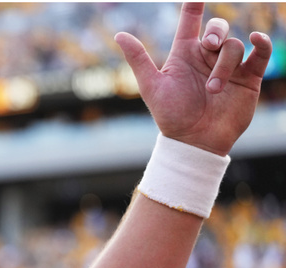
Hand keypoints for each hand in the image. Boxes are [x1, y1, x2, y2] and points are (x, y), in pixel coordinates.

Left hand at [115, 2, 271, 155]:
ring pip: (233, 46)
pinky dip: (262, 44)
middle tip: (209, 46)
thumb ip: (138, 59)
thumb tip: (119, 34)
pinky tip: (257, 40)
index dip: (194, 4)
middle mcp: (207, 57)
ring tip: (213, 89)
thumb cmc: (170, 116)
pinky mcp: (248, 77)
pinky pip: (261, 53)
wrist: (194, 141)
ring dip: (224, 65)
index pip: (190, 20)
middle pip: (217, 29)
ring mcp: (229, 66)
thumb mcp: (152, 86)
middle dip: (215, 32)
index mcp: (184, 54)